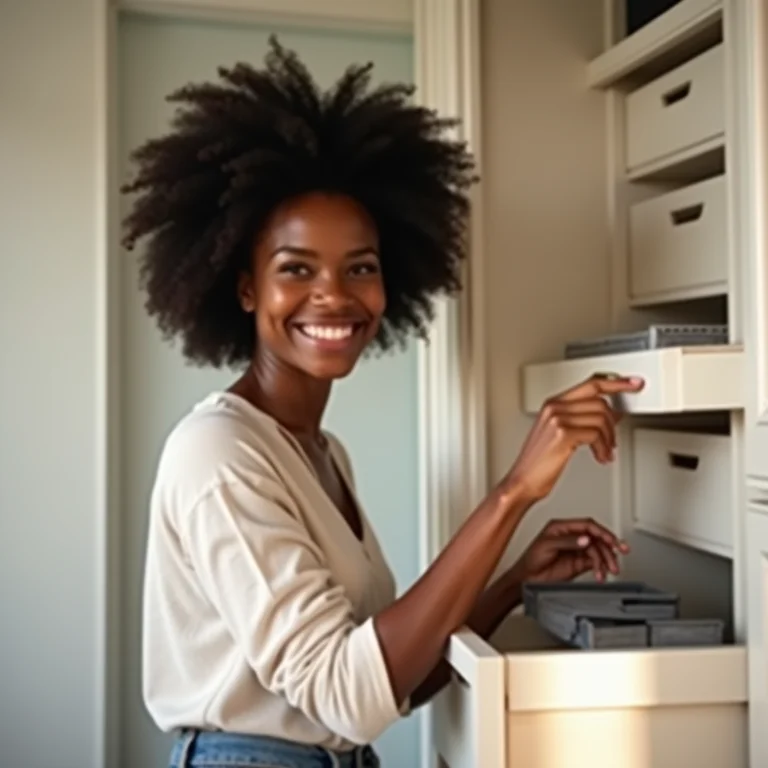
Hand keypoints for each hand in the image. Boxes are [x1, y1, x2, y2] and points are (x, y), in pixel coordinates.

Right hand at [506, 374, 643, 503]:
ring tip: (606, 451)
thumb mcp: (560, 435)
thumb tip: (612, 415)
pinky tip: (601, 456)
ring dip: (609, 438)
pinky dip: (603, 448)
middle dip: (613, 423)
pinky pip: (596, 434)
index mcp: (553, 403)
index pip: (590, 385)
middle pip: (599, 401)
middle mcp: (554, 407)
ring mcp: (558, 419)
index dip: (616, 383)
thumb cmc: (539, 463)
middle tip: (614, 439)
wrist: (523, 481)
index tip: (634, 383)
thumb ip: (583, 419)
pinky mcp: (563, 434)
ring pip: (601, 418)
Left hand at [511, 517, 629, 583]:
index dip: (601, 531)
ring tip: (610, 569)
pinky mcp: (579, 563)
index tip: (610, 539)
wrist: (527, 578)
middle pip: (596, 537)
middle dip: (609, 545)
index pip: (587, 525)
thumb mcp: (547, 545)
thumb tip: (585, 539)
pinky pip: (595, 562)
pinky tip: (601, 574)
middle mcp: (571, 537)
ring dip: (606, 559)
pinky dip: (601, 568)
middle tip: (619, 552)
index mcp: (562, 527)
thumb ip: (567, 541)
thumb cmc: (530, 559)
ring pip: (598, 551)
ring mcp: (576, 549)